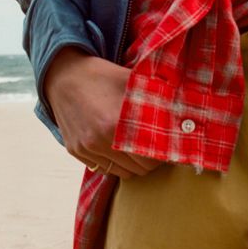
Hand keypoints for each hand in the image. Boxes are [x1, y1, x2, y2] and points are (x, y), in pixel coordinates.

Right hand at [43, 48, 162, 177]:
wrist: (64, 75)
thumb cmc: (103, 76)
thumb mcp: (132, 80)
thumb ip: (156, 98)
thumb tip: (183, 114)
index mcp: (116, 124)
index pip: (151, 158)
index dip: (163, 153)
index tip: (166, 144)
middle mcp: (99, 141)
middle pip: (139, 169)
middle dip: (150, 160)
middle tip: (153, 145)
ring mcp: (86, 148)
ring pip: (123, 173)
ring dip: (133, 164)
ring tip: (135, 146)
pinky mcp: (76, 151)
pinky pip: (104, 169)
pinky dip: (114, 162)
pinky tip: (116, 146)